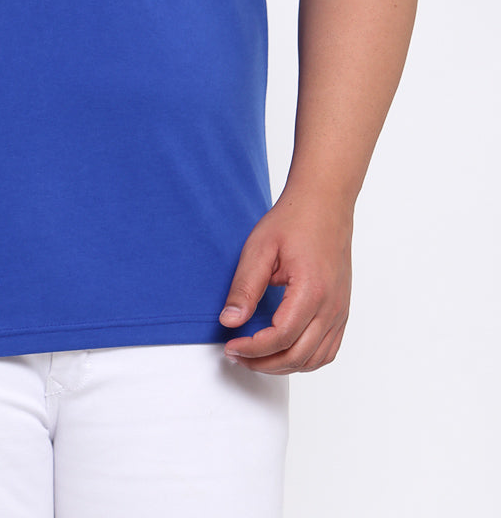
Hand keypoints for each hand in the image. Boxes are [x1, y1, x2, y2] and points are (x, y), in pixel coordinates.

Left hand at [219, 191, 353, 374]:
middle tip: (237, 355)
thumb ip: (245, 287)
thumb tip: (229, 321)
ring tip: (255, 356)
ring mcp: (340, 311)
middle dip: (263, 363)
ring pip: (314, 360)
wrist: (324, 205)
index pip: (281, 338)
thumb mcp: (260, 248)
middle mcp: (331, 307)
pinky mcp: (342, 311)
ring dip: (283, 366)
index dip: (253, 348)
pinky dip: (305, 360)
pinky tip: (282, 351)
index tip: (231, 346)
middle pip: (297, 356)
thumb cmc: (294, 220)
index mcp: (312, 291)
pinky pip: (328, 350)